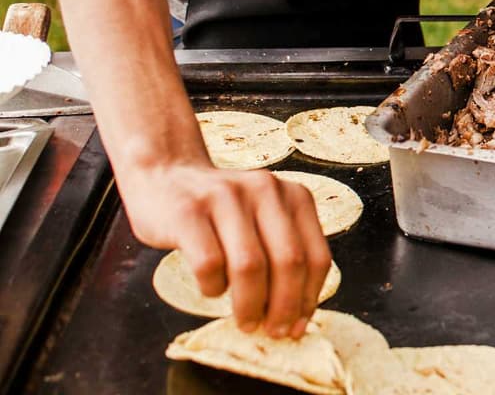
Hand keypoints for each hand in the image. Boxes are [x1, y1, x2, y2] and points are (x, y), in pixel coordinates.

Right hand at [118, 161, 330, 338]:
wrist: (166, 173)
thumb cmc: (219, 211)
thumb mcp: (263, 220)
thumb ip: (282, 253)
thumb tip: (296, 317)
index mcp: (294, 196)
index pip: (316, 256)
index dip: (310, 298)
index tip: (298, 326)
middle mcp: (265, 190)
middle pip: (288, 262)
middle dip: (283, 307)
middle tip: (272, 331)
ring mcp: (226, 197)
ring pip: (250, 266)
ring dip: (250, 305)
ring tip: (245, 321)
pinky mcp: (188, 211)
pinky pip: (209, 263)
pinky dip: (213, 287)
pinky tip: (212, 289)